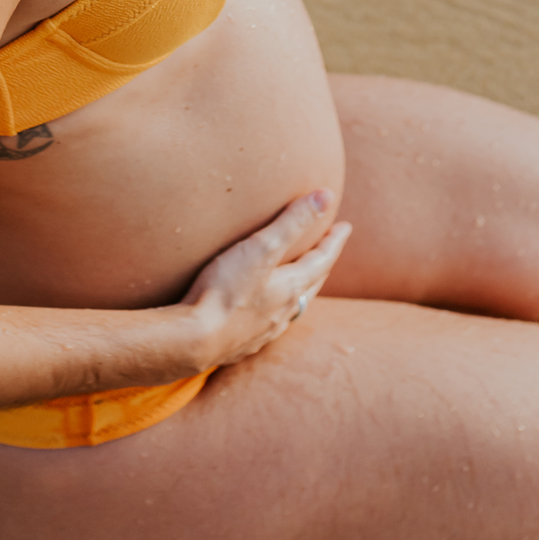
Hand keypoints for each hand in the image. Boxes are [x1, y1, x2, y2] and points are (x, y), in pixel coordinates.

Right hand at [180, 191, 350, 368]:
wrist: (193, 341)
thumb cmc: (225, 291)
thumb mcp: (261, 248)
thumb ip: (292, 222)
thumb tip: (327, 196)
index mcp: (291, 288)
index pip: (322, 260)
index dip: (334, 241)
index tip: (345, 226)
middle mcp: (282, 312)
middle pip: (311, 284)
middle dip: (321, 264)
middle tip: (327, 250)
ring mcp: (263, 331)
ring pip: (292, 307)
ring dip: (301, 289)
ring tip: (300, 280)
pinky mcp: (243, 342)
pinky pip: (270, 323)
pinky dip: (276, 309)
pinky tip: (264, 311)